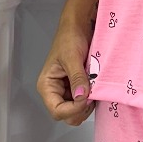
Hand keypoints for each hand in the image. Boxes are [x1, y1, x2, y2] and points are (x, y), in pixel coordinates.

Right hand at [36, 11, 95, 126]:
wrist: (79, 25)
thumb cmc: (70, 37)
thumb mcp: (72, 58)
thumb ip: (76, 78)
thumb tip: (81, 97)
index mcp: (47, 86)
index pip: (57, 111)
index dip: (73, 109)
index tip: (86, 98)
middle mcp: (55, 91)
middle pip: (67, 115)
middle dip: (81, 108)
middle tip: (92, 93)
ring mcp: (67, 91)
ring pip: (77, 111)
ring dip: (87, 103)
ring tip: (93, 87)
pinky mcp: (77, 88)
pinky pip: (84, 101)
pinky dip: (91, 98)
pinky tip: (95, 86)